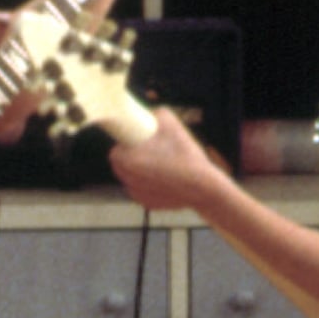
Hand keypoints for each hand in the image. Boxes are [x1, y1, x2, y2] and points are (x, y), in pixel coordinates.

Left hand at [108, 105, 222, 210]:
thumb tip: (150, 113)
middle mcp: (126, 180)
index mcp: (126, 160)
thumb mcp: (170, 122)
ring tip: (158, 163)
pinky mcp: (147, 204)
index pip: (115, 151)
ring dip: (139, 171)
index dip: (124, 144)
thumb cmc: (185, 154)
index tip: (135, 140)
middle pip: (121, 165)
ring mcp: (136, 194)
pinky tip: (165, 178)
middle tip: (148, 150)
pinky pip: (143, 190)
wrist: (203, 187)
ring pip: (131, 178)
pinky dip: (150, 185)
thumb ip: (155, 114)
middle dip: (131, 157)